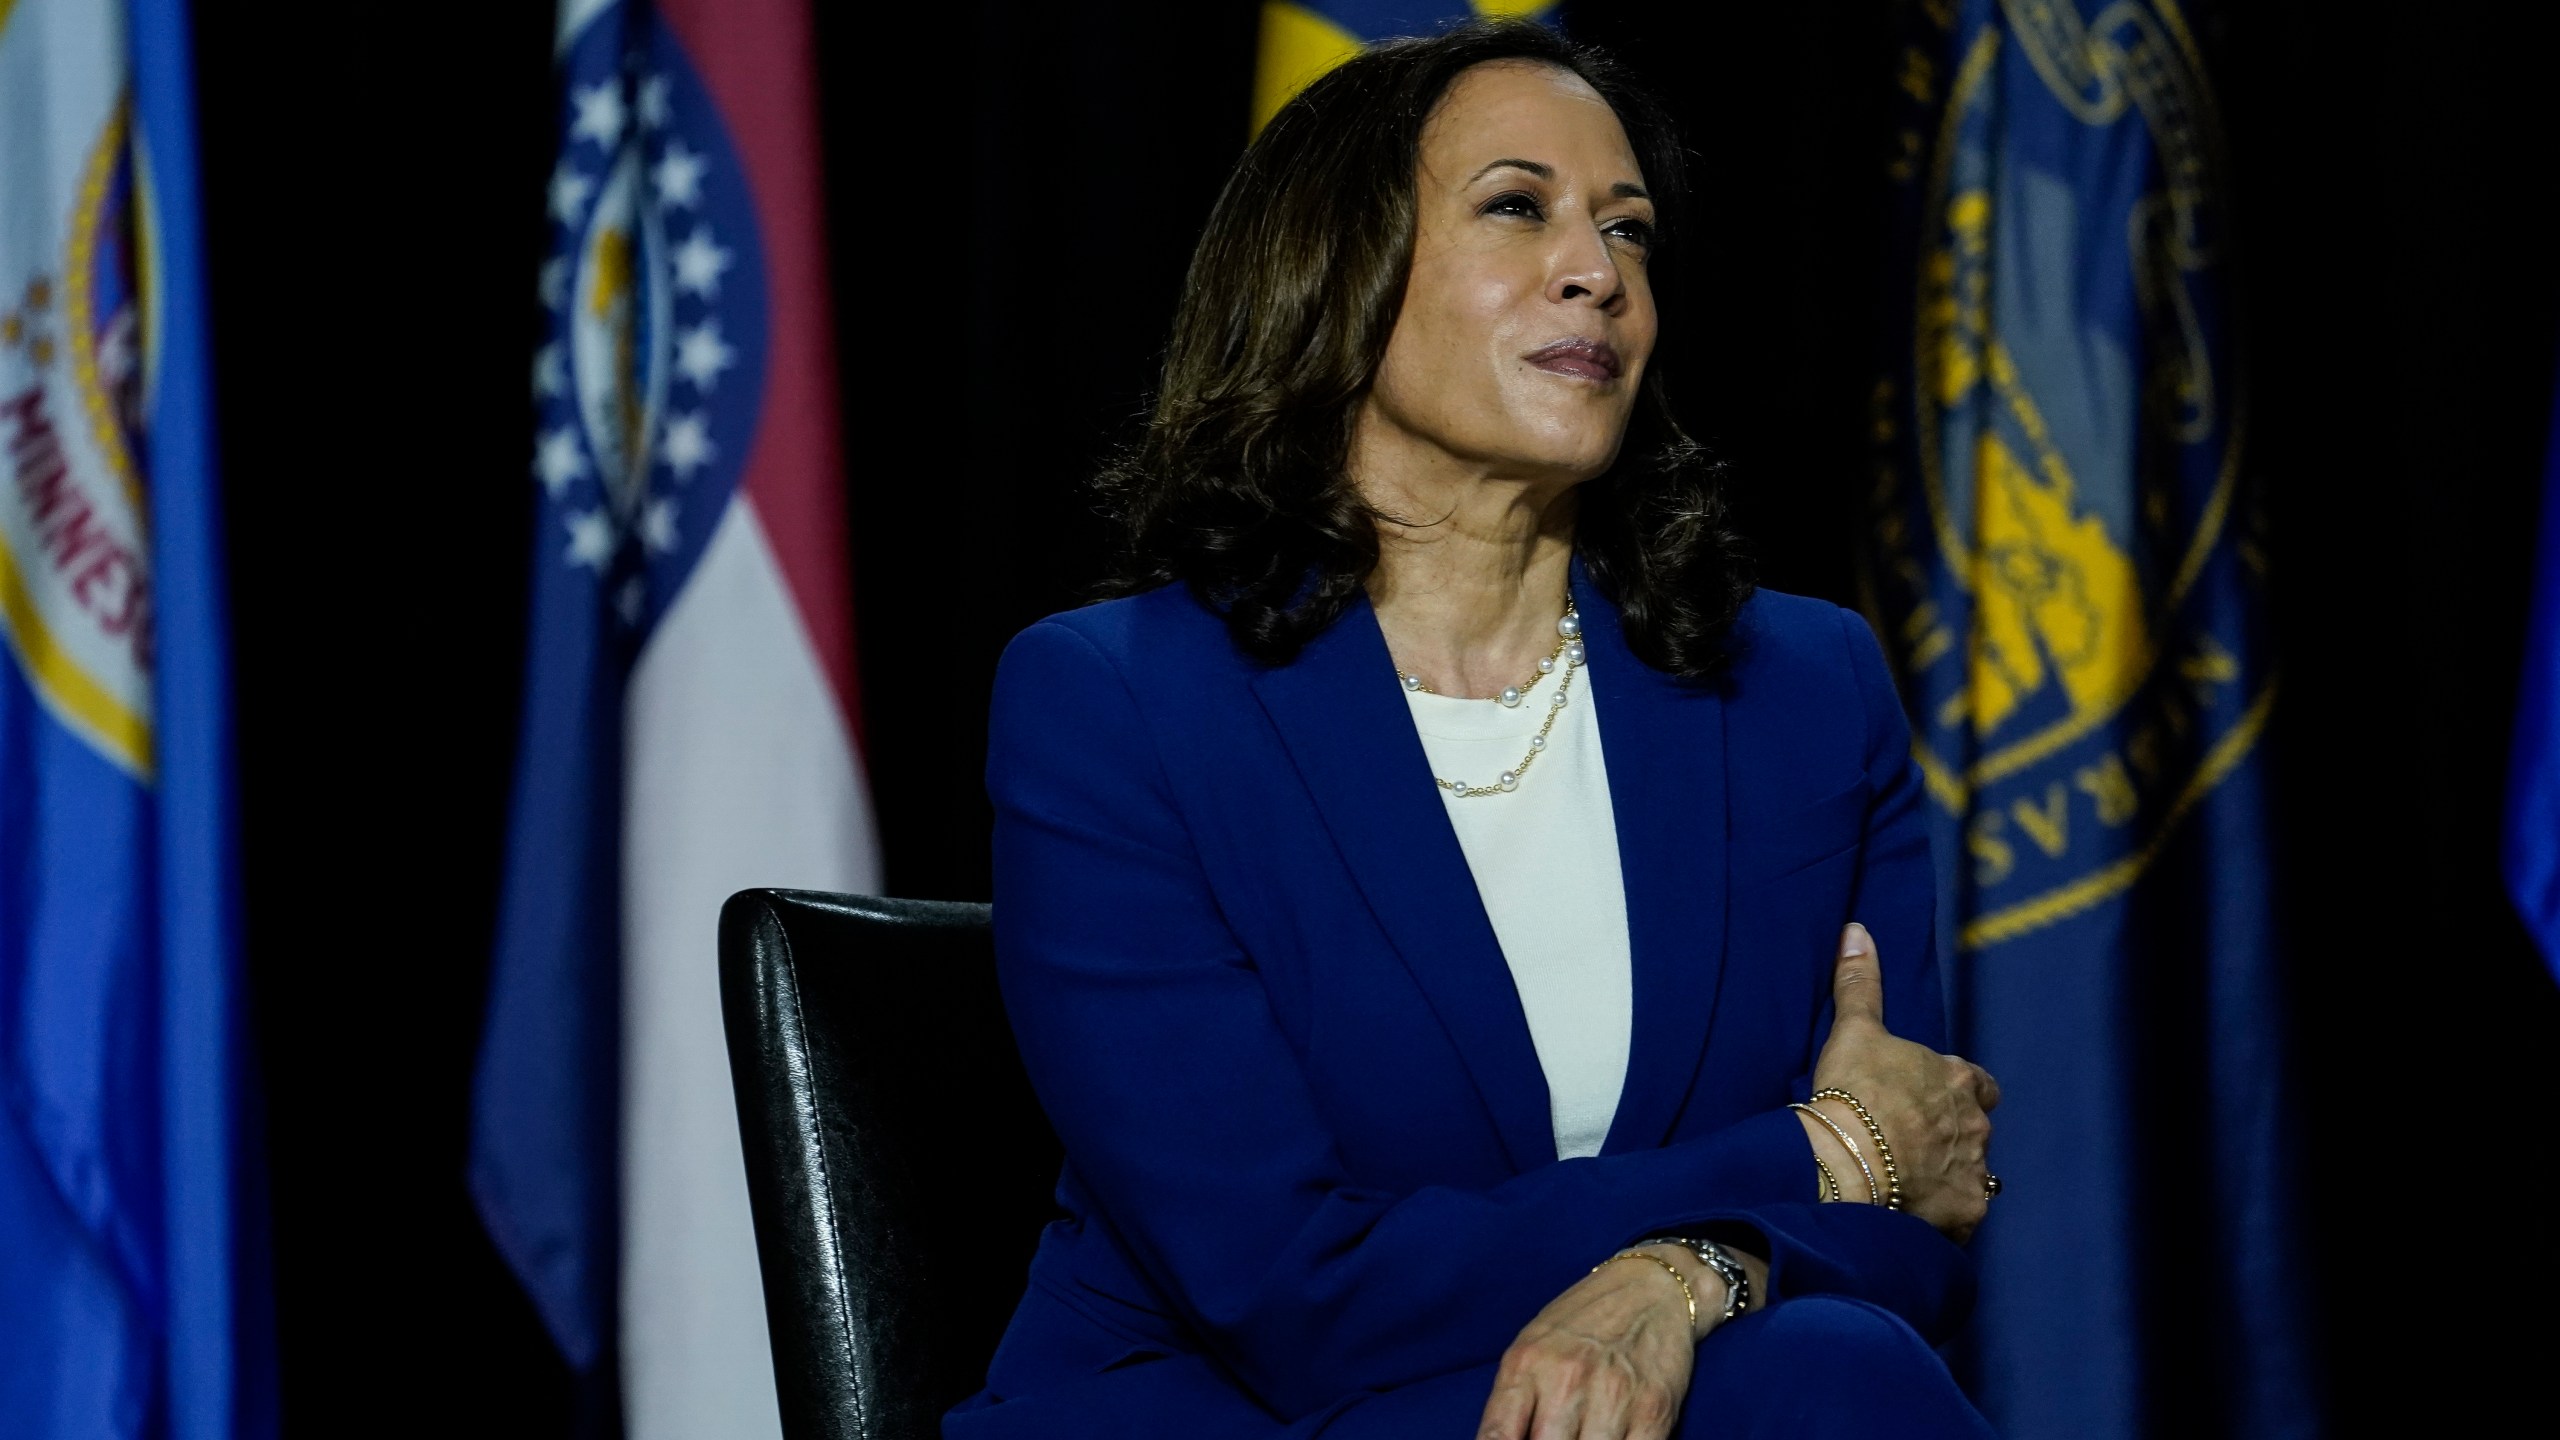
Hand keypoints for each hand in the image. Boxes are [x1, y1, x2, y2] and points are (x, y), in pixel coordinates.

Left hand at [1476, 1243, 1746, 1439]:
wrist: (1651, 1287)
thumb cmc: (1583, 1320)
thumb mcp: (1532, 1345)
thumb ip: (1513, 1399)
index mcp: (1527, 1364)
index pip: (1497, 1436)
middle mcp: (1567, 1380)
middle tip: (1553, 1436)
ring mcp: (1612, 1398)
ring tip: (1581, 1436)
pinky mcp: (1653, 1414)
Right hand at [1805, 922, 1999, 1240]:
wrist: (1845, 1161)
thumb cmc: (1851, 1092)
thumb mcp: (1854, 1030)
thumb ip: (1860, 983)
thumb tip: (1857, 930)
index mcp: (1958, 1080)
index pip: (1976, 1084)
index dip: (1958, 1091)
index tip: (1928, 1101)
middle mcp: (1977, 1126)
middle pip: (1975, 1131)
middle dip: (1951, 1137)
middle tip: (1908, 1144)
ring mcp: (1975, 1172)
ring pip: (1971, 1174)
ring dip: (1947, 1176)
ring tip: (1906, 1183)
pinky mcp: (1965, 1213)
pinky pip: (1960, 1216)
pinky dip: (1941, 1215)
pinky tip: (1910, 1213)